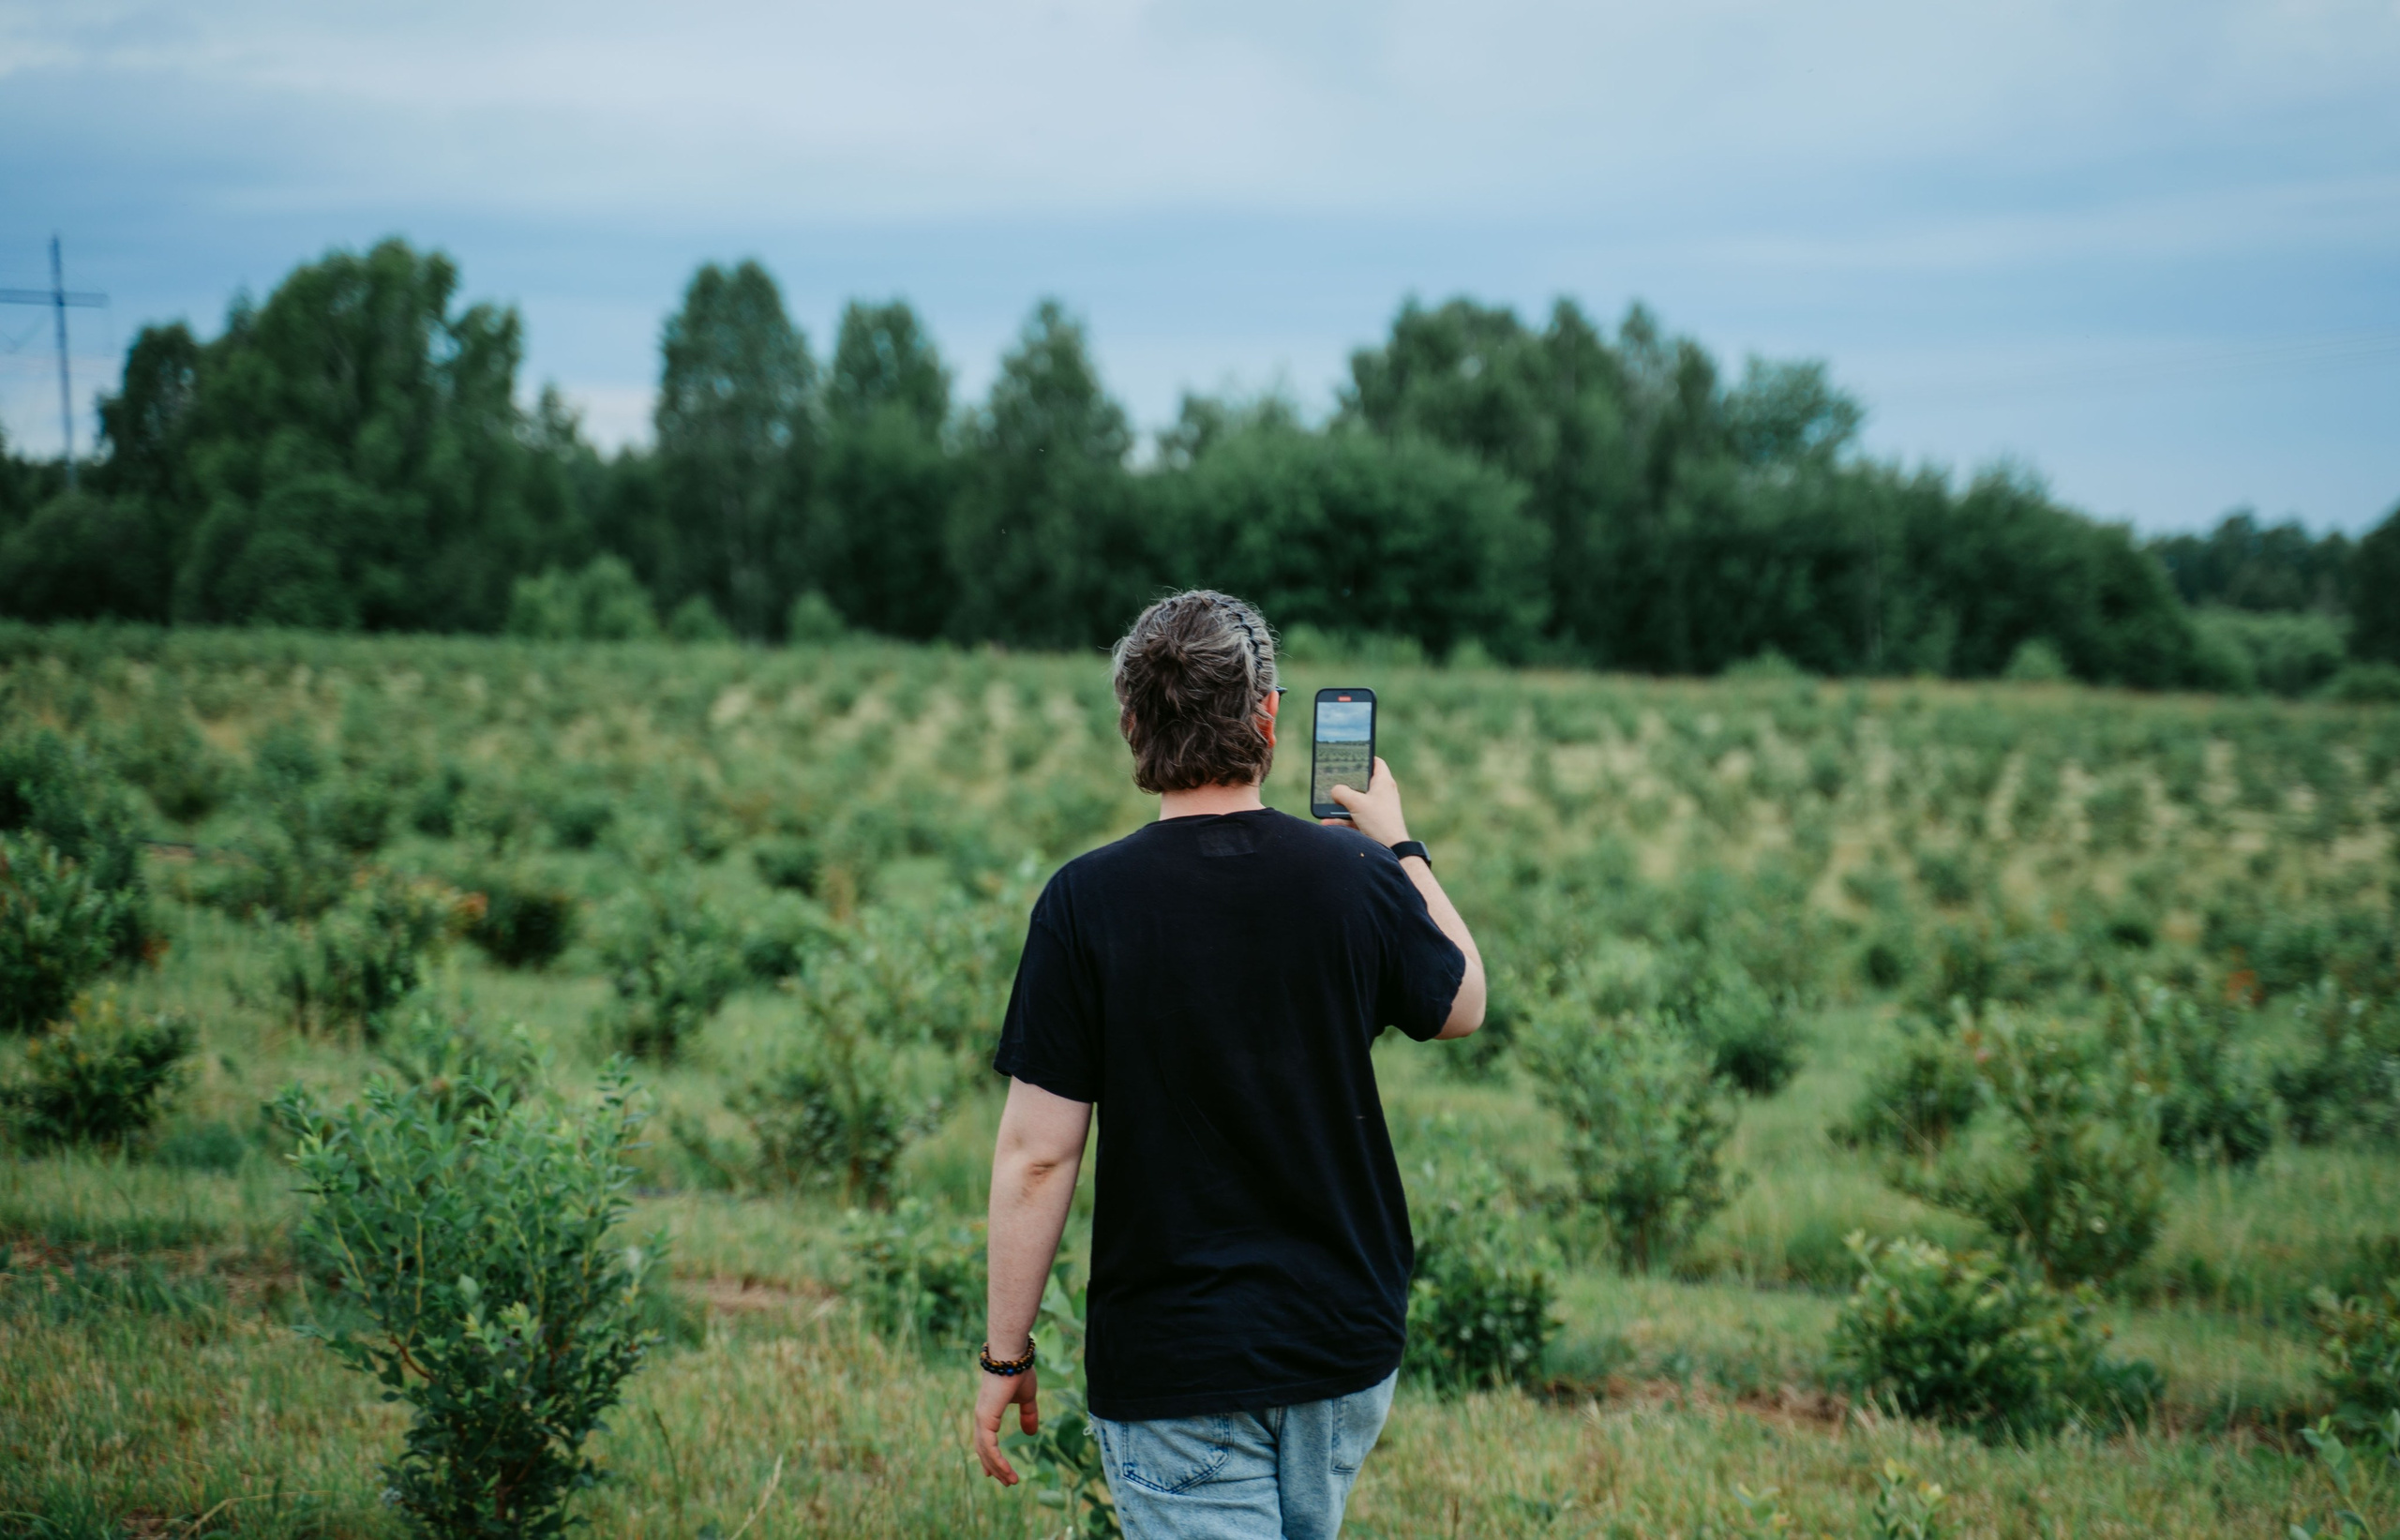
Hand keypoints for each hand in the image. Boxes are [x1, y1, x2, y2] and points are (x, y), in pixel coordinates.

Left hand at [974, 1366, 1039, 1484]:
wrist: (1013, 1356)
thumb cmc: (1019, 1371)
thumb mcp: (1027, 1398)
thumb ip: (1028, 1415)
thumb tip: (1030, 1433)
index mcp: (988, 1411)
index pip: (984, 1439)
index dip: (988, 1456)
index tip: (991, 1472)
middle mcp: (981, 1416)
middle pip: (983, 1449)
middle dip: (994, 1467)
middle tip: (1005, 1481)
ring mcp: (981, 1418)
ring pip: (985, 1451)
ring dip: (998, 1468)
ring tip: (1012, 1481)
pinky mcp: (985, 1418)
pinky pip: (989, 1447)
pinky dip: (997, 1461)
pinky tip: (1006, 1471)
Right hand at [1322, 756, 1409, 846]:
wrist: (1393, 849)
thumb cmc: (1379, 822)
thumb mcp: (1356, 803)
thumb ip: (1341, 792)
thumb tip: (1335, 790)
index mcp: (1383, 782)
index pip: (1375, 762)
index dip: (1363, 758)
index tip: (1350, 758)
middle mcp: (1383, 794)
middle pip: (1362, 783)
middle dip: (1345, 785)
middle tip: (1332, 782)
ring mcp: (1378, 809)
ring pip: (1356, 803)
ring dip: (1340, 806)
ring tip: (1325, 808)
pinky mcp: (1374, 823)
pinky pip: (1355, 818)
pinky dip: (1343, 820)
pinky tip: (1328, 823)